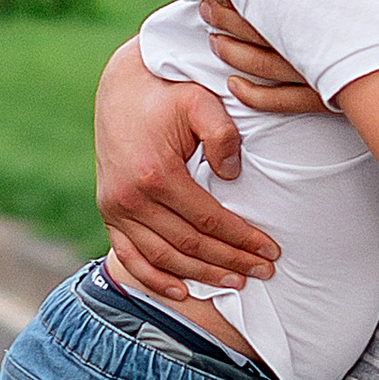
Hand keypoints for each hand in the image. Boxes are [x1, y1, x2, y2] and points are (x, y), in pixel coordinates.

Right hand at [93, 39, 278, 296]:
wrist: (122, 87)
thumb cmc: (168, 93)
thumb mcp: (200, 101)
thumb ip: (222, 134)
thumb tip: (231, 176)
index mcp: (156, 173)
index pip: (209, 220)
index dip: (242, 239)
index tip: (271, 251)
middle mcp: (130, 197)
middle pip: (190, 244)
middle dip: (230, 262)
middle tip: (263, 272)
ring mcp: (115, 207)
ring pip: (164, 257)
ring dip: (202, 275)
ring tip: (236, 283)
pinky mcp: (108, 211)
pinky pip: (129, 257)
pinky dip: (154, 279)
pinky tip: (182, 292)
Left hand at [196, 0, 327, 113]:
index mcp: (318, 16)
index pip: (268, 3)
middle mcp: (312, 45)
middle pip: (258, 30)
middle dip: (226, 18)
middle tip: (206, 8)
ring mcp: (315, 75)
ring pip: (262, 64)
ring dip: (232, 52)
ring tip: (214, 41)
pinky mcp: (321, 100)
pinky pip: (279, 101)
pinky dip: (251, 94)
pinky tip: (232, 85)